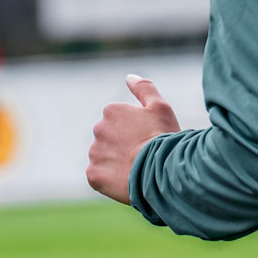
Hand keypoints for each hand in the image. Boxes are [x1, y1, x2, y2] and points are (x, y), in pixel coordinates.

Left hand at [88, 74, 180, 203]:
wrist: (161, 170)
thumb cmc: (164, 138)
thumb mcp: (160, 108)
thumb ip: (144, 89)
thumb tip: (129, 77)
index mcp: (112, 111)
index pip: (118, 122)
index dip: (134, 133)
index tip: (147, 140)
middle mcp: (98, 129)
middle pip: (109, 139)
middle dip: (122, 147)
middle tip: (142, 156)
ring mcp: (95, 152)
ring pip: (104, 158)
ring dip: (115, 163)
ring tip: (136, 170)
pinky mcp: (93, 174)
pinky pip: (98, 176)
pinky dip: (109, 180)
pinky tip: (126, 180)